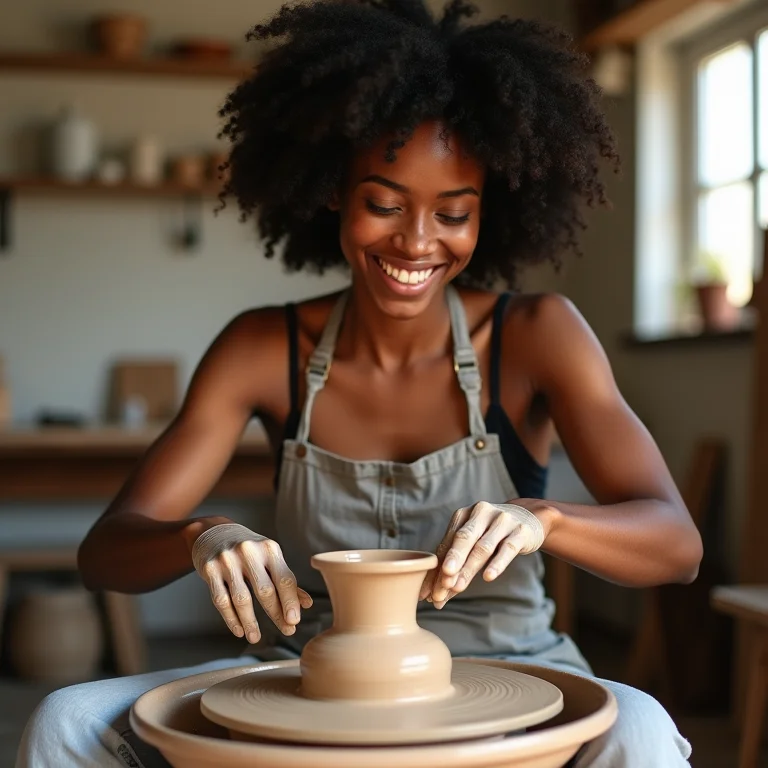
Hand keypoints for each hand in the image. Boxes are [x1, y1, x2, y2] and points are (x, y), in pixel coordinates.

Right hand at [190, 522, 311, 643]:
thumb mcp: (270, 557)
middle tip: (286, 631)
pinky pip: (221, 599)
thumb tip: (307, 604)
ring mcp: (227, 560)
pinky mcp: (209, 569)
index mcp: (269, 548)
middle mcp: (249, 552)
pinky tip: (239, 630)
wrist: (214, 532)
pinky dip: (231, 618)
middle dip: (276, 613)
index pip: (284, 578)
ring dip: (250, 621)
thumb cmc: (249, 549)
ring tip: (255, 637)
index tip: (294, 621)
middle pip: (265, 590)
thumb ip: (286, 580)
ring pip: (241, 598)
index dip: (290, 601)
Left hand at [420, 500, 549, 608]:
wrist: (527, 518)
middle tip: (440, 583)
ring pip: (483, 546)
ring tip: (457, 587)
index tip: (429, 592)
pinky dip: (497, 564)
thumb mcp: (473, 541)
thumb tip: (437, 595)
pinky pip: (507, 548)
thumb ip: (457, 563)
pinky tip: (488, 577)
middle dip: (450, 562)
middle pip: (463, 539)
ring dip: (468, 568)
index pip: (448, 543)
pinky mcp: (521, 531)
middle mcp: (481, 512)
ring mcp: (502, 520)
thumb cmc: (492, 534)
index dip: (437, 568)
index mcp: (464, 514)